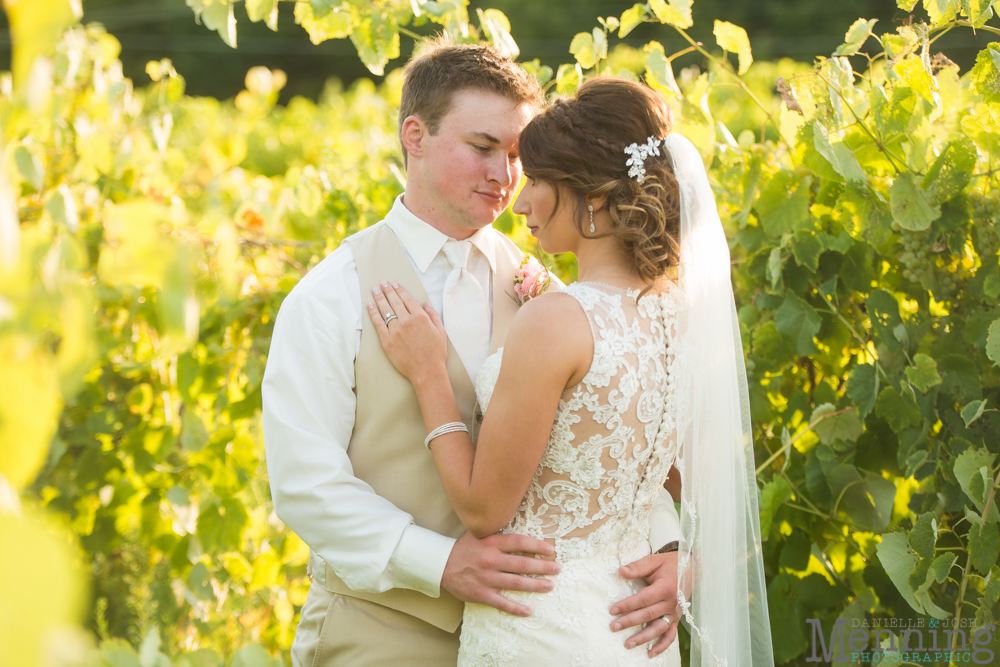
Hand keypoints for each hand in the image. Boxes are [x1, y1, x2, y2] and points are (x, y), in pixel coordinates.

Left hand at [367, 281, 447, 384]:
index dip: (399, 290)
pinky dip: (373, 313)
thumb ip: (433, 315)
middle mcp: (406, 321)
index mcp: (420, 317)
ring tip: (374, 290)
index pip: (407, 299)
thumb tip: (427, 303)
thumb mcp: (440, 331)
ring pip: (385, 310)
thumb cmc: (435, 353)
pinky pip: (378, 324)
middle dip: (387, 290)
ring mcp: (395, 331)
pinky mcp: (387, 341)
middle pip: (394, 302)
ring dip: (379, 298)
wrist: (427, 371)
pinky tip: (370, 306)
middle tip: (382, 283)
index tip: (394, 284)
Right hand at [441, 532, 560, 616]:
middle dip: (543, 567)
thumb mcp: (480, 536)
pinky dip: (516, 608)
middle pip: (523, 564)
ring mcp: (487, 579)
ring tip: (550, 586)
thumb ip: (500, 537)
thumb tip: (523, 538)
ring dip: (535, 585)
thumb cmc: (464, 549)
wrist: (440, 565)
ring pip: (516, 583)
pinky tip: (528, 611)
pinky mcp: (482, 594)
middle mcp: (491, 560)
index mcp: (492, 544)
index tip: (550, 550)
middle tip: (557, 568)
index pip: (520, 542)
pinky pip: (502, 603)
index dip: (537, 546)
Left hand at [612, 551, 679, 657]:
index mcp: (665, 588)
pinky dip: (662, 646)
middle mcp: (671, 603)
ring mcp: (675, 613)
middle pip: (648, 615)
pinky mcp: (676, 619)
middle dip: (630, 622)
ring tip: (628, 644)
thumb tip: (620, 571)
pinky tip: (650, 653)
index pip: (643, 599)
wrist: (690, 569)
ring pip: (658, 629)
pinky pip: (670, 636)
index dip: (627, 605)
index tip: (613, 610)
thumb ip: (638, 566)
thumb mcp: (654, 560)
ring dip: (643, 638)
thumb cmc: (669, 564)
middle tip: (614, 627)